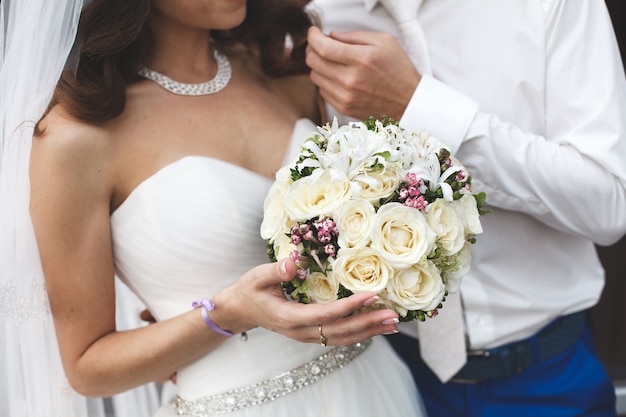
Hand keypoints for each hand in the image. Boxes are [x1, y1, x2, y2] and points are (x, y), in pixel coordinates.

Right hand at [212, 258, 399, 346]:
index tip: (371, 296)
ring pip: (343, 338)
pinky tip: (376, 327)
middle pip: (340, 332)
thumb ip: (275, 271)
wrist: (240, 310)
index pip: (325, 315)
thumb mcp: (257, 276)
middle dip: (368, 323)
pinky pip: (339, 337)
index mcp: (289, 318)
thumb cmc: (249, 290)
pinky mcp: (311, 334)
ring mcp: (307, 336)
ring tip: (393, 324)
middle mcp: (301, 332)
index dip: (349, 307)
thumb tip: (293, 263)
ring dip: (369, 331)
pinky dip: (360, 333)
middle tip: (393, 315)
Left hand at [306, 26, 420, 121]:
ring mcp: (346, 97)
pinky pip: (322, 91)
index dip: (313, 37)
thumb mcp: (385, 42)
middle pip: (314, 62)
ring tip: (332, 62)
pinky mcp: (344, 108)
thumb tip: (332, 36)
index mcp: (362, 60)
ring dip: (319, 66)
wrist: (408, 102)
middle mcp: (351, 80)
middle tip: (320, 45)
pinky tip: (339, 77)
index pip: (324, 48)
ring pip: (315, 76)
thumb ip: (355, 36)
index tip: (313, 33)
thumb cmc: (399, 70)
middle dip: (312, 49)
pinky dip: (326, 81)